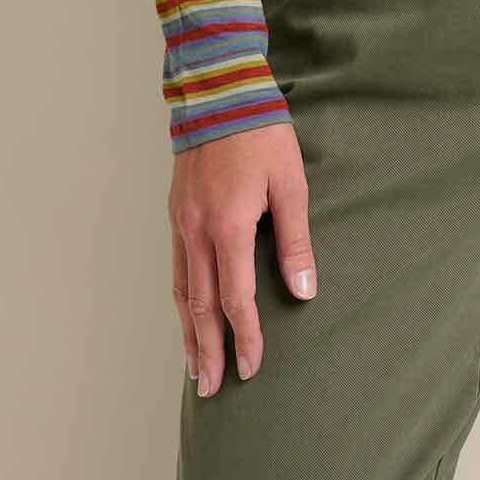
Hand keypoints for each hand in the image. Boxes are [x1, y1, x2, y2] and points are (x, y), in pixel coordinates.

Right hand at [168, 121, 317, 393]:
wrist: (218, 90)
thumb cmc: (260, 133)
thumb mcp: (290, 183)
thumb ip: (295, 240)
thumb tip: (303, 291)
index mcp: (229, 226)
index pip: (236, 298)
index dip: (246, 336)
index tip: (252, 367)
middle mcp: (197, 231)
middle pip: (201, 306)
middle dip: (209, 350)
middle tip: (212, 388)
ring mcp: (181, 222)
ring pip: (182, 291)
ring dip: (188, 332)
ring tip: (195, 365)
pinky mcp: (176, 211)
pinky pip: (176, 267)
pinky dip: (180, 299)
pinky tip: (186, 312)